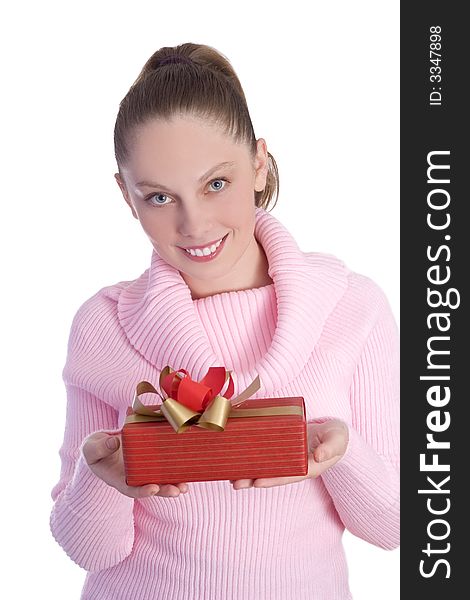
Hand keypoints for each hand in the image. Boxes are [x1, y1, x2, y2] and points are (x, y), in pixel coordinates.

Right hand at [82, 432, 188, 498]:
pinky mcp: (150, 460)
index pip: (130, 489)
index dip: (142, 490)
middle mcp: (132, 478)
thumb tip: (115, 441)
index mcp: (118, 479)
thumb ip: (102, 447)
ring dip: (173, 484)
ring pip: (159, 480)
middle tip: (177, 491)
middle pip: (150, 487)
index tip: (153, 488)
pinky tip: (186, 468)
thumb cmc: (95, 449)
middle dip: (164, 490)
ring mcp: (142, 471)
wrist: (100, 445)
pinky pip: (163, 465)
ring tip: (185, 487)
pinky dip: (174, 467)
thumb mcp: (92, 448)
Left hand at [230, 419, 348, 489]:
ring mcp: (288, 459)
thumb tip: (319, 457)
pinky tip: (238, 460)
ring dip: (249, 473)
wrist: (332, 431)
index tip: (257, 482)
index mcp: (309, 467)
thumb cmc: (336, 436)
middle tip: (235, 483)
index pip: (289, 475)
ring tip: (231, 477)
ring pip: (266, 468)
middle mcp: (295, 466)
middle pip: (273, 475)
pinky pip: (266, 456)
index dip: (273, 479)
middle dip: (254, 479)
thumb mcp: (338, 439)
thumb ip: (331, 448)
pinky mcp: (282, 450)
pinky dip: (253, 459)